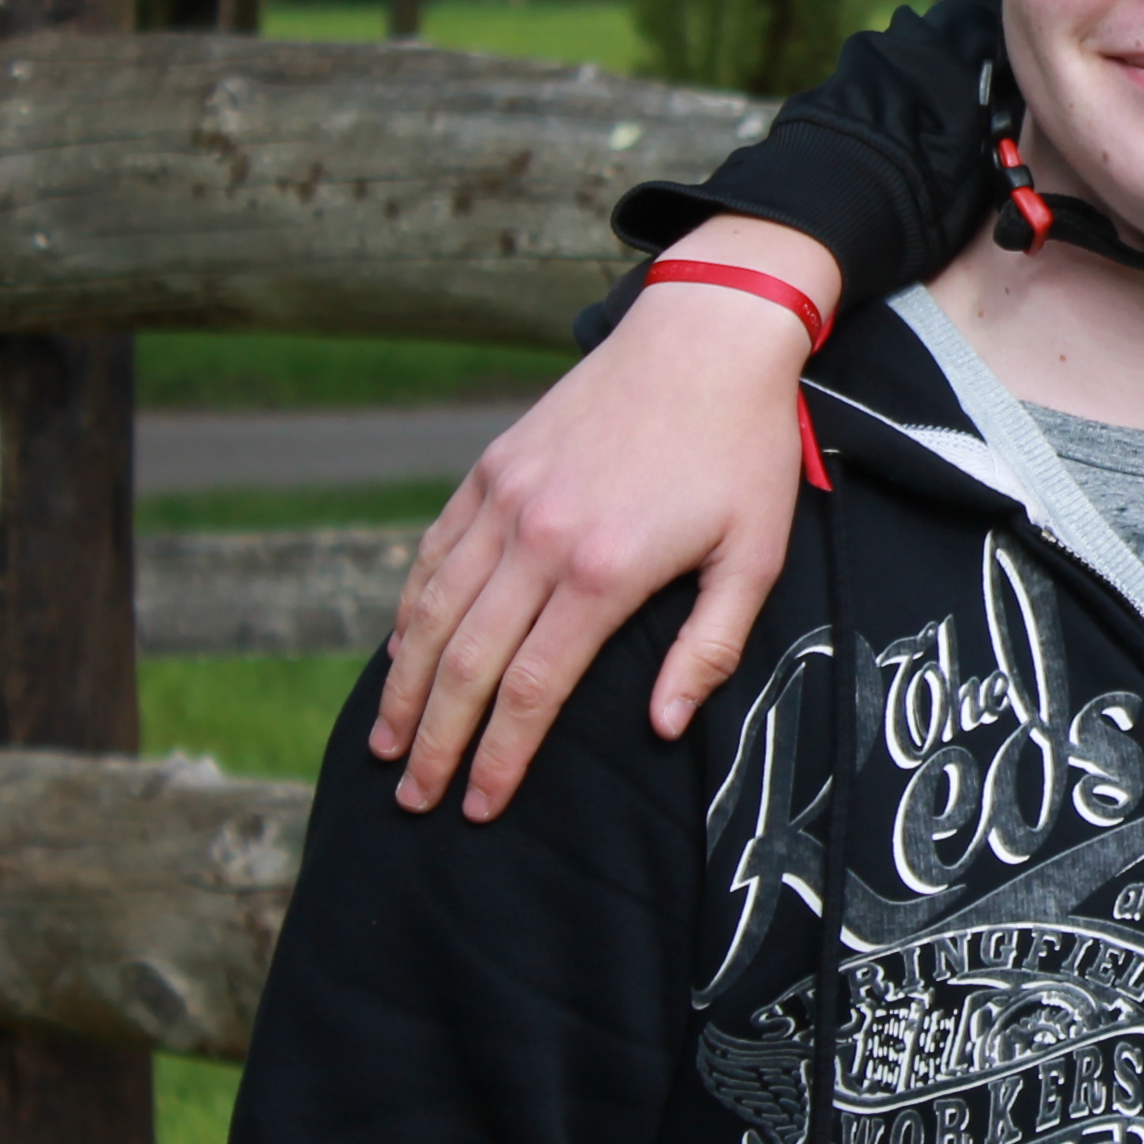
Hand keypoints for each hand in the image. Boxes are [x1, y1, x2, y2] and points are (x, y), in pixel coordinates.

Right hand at [369, 221, 837, 819]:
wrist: (705, 337)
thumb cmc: (741, 451)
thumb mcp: (756, 554)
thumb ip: (708, 647)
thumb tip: (660, 725)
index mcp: (603, 570)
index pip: (532, 689)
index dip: (499, 756)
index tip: (479, 805)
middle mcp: (538, 537)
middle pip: (464, 663)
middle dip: (434, 740)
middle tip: (413, 797)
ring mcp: (504, 498)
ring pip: (432, 611)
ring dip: (403, 685)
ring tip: (388, 742)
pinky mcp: (491, 467)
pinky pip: (434, 554)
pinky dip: (410, 610)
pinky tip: (402, 653)